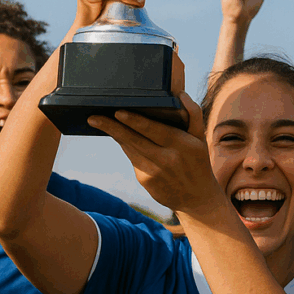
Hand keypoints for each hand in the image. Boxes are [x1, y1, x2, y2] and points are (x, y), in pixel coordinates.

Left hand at [88, 84, 225, 215]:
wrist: (197, 199)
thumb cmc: (197, 162)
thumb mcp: (200, 139)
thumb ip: (193, 114)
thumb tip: (180, 94)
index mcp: (181, 145)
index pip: (153, 130)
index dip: (134, 121)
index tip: (117, 112)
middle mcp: (166, 159)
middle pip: (134, 140)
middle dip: (111, 127)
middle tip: (93, 117)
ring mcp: (154, 172)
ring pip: (129, 149)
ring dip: (115, 135)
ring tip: (99, 121)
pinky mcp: (145, 181)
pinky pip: (132, 159)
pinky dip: (126, 147)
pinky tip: (121, 137)